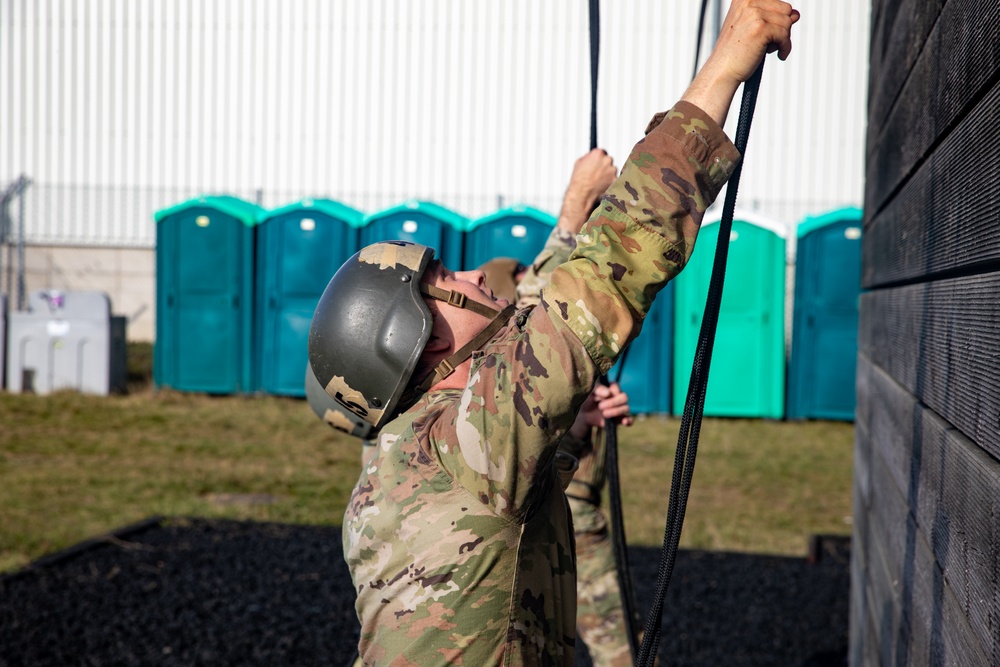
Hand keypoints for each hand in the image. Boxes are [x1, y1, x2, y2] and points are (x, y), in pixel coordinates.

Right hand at [557, 148, 617, 233]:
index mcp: (598, 153)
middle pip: (609, 161)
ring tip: (598, 183)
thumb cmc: (578, 180)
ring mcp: (613, 170)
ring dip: (608, 175)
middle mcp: (607, 160)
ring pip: (612, 171)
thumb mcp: (579, 163)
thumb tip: (592, 155)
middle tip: (598, 174)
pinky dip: (609, 184)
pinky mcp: (616, 180)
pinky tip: (602, 187)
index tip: (599, 164)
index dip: (600, 159)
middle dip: (605, 167)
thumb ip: (588, 157)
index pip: (603, 153)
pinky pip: (614, 180)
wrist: (581, 194)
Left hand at [570, 382, 633, 437]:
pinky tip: (624, 422)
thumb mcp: (589, 392)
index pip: (616, 387)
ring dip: (616, 411)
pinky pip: (629, 420)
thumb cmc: (586, 400)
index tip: (602, 396)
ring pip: (626, 408)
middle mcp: (618, 397)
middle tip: (600, 406)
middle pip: (624, 397)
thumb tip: (608, 393)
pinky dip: (628, 421)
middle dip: (613, 402)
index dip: (612, 391)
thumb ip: (598, 389)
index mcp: (611, 388)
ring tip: (604, 414)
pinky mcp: (619, 419)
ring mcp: (620, 408)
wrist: (584, 415)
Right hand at [682, 0, 799, 125]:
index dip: (778, 18)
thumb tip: (796, 14)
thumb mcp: (751, 28)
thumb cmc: (733, 53)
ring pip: (787, 21)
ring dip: (783, 38)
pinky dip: (785, 47)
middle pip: (785, 9)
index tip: (772, 31)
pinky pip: (785, 34)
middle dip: (782, 28)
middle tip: (770, 43)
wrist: (721, 71)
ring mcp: (754, 14)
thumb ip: (772, 17)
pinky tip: (778, 55)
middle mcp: (748, 2)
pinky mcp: (760, 28)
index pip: (776, 1)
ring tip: (769, 49)